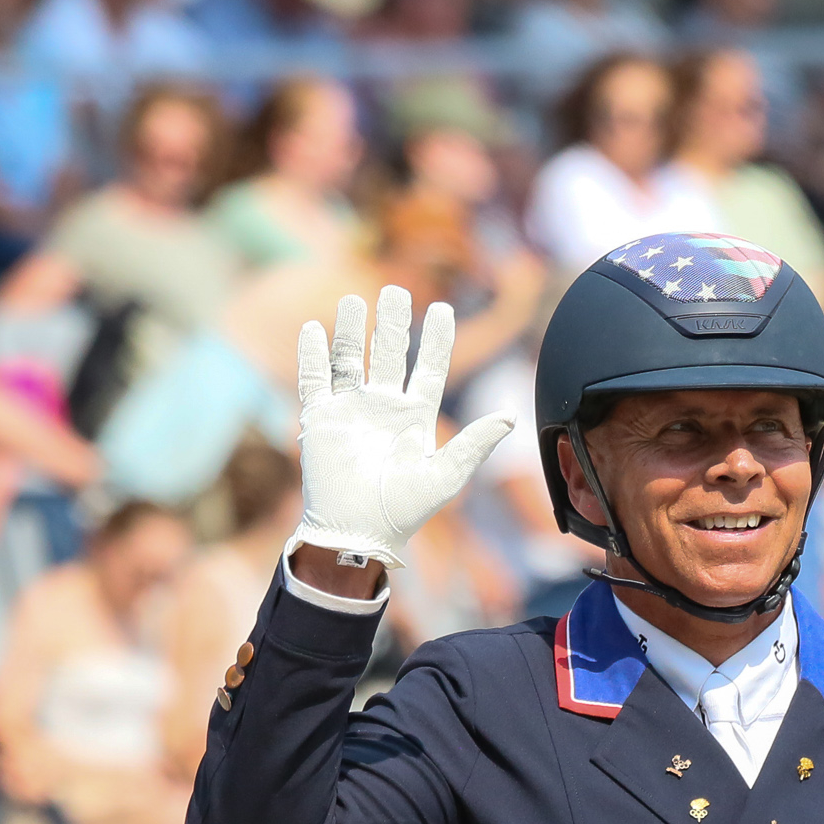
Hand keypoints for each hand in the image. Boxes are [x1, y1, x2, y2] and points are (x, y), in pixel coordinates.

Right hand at [288, 285, 510, 579]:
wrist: (357, 533)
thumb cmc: (403, 511)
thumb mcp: (446, 476)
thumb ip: (474, 444)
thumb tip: (510, 417)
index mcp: (415, 417)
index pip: (428, 368)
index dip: (435, 339)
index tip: (442, 308)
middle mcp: (383, 408)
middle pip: (389, 353)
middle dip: (392, 322)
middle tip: (396, 290)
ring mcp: (351, 411)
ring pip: (351, 359)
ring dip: (354, 329)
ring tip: (356, 299)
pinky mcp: (320, 419)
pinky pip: (315, 380)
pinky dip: (313, 354)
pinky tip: (313, 328)